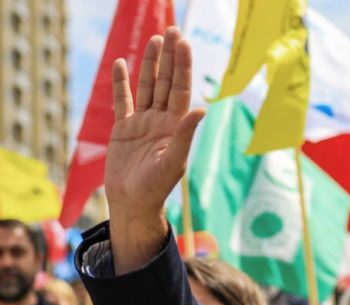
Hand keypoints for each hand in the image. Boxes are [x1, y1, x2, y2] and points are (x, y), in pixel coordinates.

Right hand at [106, 27, 204, 273]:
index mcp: (176, 126)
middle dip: (170, 58)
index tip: (183, 43)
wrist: (133, 202)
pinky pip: (123, 100)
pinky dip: (121, 83)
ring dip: (150, 64)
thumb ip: (185, 134)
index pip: (180, 89)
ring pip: (147, 86)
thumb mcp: (174, 161)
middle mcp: (161, 120)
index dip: (182, 66)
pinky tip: (121, 63)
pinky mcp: (123, 129)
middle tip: (173, 31)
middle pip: (166, 82)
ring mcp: (142, 122)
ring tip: (155, 40)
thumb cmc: (157, 187)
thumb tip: (202, 110)